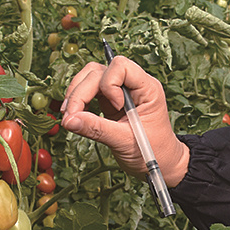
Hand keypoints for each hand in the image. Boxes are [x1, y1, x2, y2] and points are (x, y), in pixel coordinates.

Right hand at [60, 55, 190, 186]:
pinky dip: (79, 101)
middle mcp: (133, 85)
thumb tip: (69, 120)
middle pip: (98, 72)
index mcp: (147, 89)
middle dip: (81, 92)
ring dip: (76, 94)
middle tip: (71, 116)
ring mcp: (120, 91)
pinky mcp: (110, 101)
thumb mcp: (125, 141)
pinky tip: (75, 116)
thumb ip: (97, 129)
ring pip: (91, 77)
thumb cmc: (153, 151)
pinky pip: (90, 91)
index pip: (121, 66)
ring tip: (69, 116)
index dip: (109, 83)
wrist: (160, 163)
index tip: (114, 107)